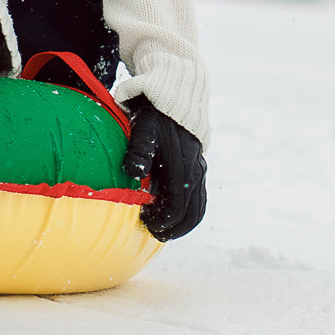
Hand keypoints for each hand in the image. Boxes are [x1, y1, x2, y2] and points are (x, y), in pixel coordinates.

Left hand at [120, 97, 206, 240]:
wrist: (175, 100)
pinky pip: (199, 200)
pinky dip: (188, 213)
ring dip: (182, 225)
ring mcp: (200, 171)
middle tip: (153, 233)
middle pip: (190, 215)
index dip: (159, 222)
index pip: (175, 208)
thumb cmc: (154, 116)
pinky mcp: (200, 170)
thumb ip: (138, 150)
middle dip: (173, 229)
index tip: (143, 223)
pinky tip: (171, 214)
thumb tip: (134, 172)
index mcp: (181, 167)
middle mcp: (195, 172)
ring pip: (198, 210)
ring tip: (162, 228)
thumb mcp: (143, 129)